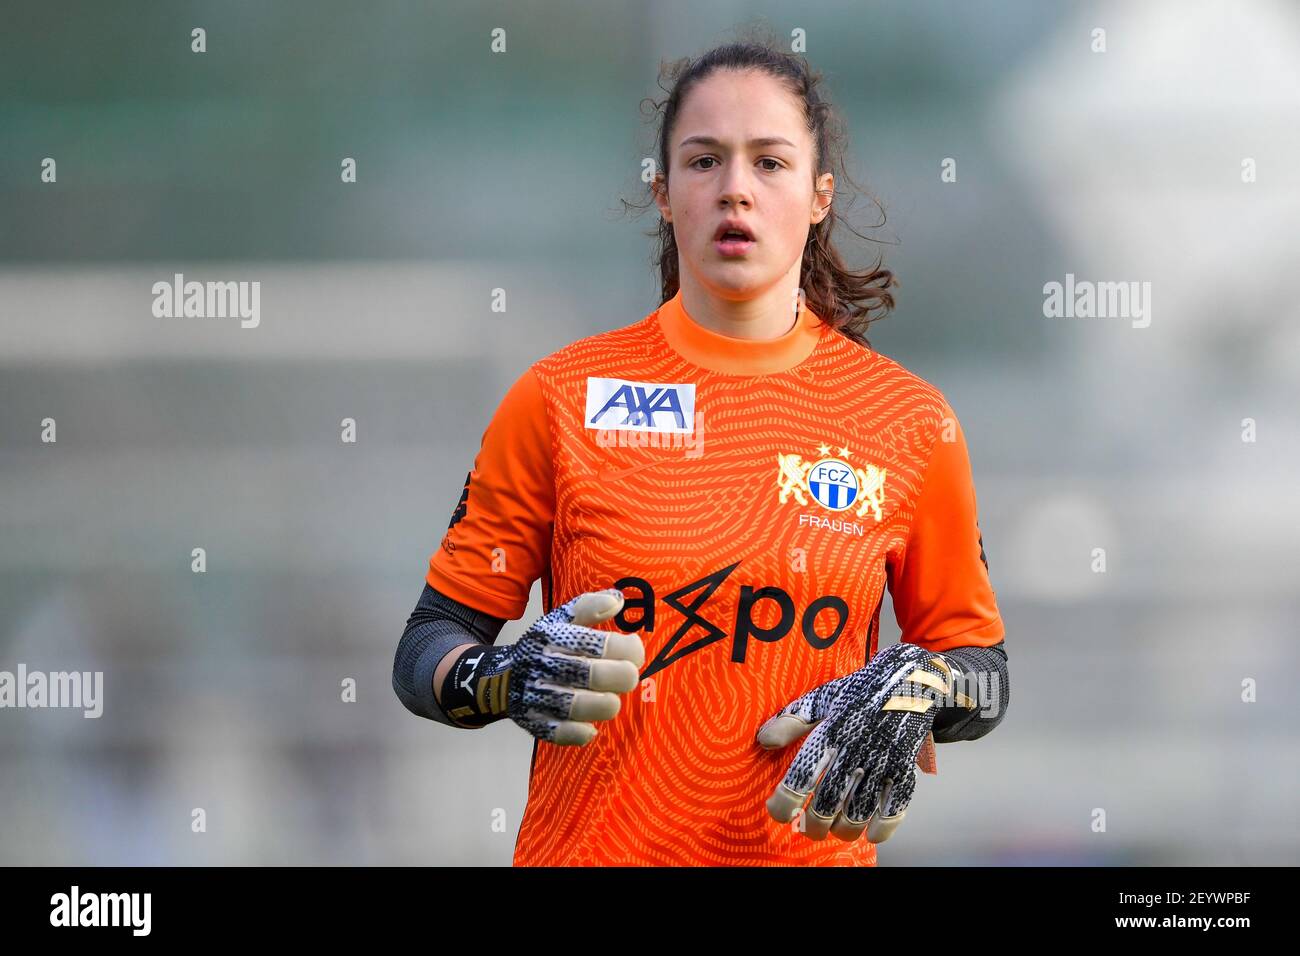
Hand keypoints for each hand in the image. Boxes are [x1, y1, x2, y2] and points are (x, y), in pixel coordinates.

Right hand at [441, 589, 642, 744]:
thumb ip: (588, 608)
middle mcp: (541, 664)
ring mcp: (535, 695)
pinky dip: (578, 733)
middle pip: (590, 674)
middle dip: (621, 676)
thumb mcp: (560, 620)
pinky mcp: (533, 722)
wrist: (502, 678)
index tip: (635, 650)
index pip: (594, 641)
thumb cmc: (545, 647)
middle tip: (630, 677)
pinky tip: (590, 728)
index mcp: (550, 635)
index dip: (625, 648)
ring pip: (577, 706)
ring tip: (612, 700)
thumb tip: (618, 600)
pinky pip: (558, 733)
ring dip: (604, 705)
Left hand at [756, 642, 957, 842]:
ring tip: (834, 830)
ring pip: (860, 810)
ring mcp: (883, 760)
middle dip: (814, 824)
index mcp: (832, 730)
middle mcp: (856, 748)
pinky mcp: (905, 767)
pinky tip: (871, 835)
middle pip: (830, 800)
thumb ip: (792, 720)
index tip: (777, 812)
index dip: (787, 800)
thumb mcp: (822, 698)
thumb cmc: (858, 692)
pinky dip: (884, 827)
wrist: (907, 678)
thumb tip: (763, 740)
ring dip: (844, 829)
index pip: (803, 774)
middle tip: (807, 829)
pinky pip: (896, 805)